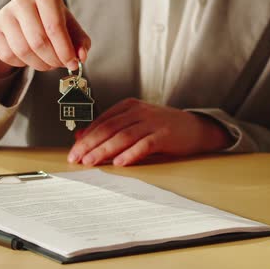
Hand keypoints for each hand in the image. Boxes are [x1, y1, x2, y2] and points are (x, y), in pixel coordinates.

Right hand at [0, 0, 90, 77]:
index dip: (65, 50)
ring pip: (23, 50)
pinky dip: (22, 63)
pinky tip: (30, 57)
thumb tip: (81, 56)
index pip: (55, 27)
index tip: (72, 63)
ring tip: (47, 62)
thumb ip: (80, 42)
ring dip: (39, 64)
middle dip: (53, 59)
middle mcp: (22, 1)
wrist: (22, 19)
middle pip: (38, 41)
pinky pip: (8, 55)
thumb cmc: (51, 23)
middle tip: (59, 65)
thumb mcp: (70, 28)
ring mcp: (4, 13)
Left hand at [67, 98, 233, 165]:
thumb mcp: (134, 124)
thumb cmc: (162, 128)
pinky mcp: (164, 135)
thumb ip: (110, 129)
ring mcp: (152, 122)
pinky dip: (130, 154)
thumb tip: (81, 137)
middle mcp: (139, 111)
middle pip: (109, 128)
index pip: (102, 121)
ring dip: (104, 150)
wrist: (196, 128)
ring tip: (91, 161)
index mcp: (128, 106)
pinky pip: (144, 145)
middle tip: (76, 158)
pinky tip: (119, 162)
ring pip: (123, 136)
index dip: (86, 137)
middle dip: (90, 144)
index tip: (73, 151)